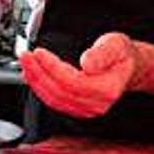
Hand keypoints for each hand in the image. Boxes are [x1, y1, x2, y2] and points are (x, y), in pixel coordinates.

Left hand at [20, 32, 138, 117]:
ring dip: (36, 81)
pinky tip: (33, 75)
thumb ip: (103, 53)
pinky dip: (40, 88)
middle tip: (25, 55)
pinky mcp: (78, 109)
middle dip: (38, 73)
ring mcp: (87, 109)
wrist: (127, 67)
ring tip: (26, 62)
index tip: (40, 53)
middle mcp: (97, 104)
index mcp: (107, 89)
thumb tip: (87, 63)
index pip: (72, 82)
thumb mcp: (116, 44)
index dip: (52, 68)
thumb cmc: (121, 55)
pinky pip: (54, 101)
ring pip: (54, 100)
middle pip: (60, 93)